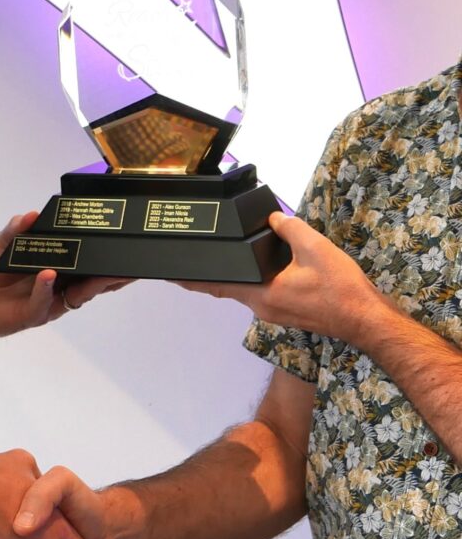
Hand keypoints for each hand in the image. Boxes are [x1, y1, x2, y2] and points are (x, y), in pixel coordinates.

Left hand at [0, 212, 129, 340]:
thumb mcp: (1, 245)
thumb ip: (16, 229)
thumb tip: (32, 214)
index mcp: (56, 270)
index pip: (86, 265)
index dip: (106, 259)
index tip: (123, 247)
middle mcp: (58, 288)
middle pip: (92, 283)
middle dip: (112, 275)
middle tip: (129, 266)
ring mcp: (47, 303)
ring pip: (76, 295)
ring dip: (91, 284)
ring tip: (104, 272)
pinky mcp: (31, 315)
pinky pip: (43, 303)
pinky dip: (46, 288)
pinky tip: (49, 274)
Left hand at [176, 211, 384, 340]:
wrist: (368, 320)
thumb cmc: (341, 289)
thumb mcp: (314, 247)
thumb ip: (288, 228)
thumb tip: (272, 218)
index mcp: (261, 294)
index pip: (217, 286)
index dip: (192, 280)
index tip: (171, 275)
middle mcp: (263, 306)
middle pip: (227, 288)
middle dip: (209, 275)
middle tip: (191, 259)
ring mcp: (275, 311)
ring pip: (245, 290)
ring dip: (233, 276)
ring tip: (221, 258)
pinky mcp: (288, 310)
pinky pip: (262, 292)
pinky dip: (253, 279)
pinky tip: (258, 264)